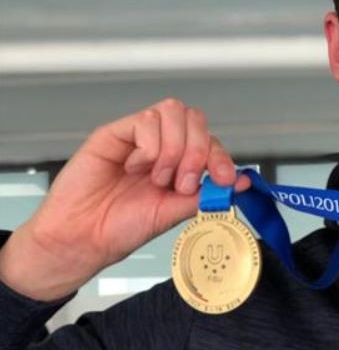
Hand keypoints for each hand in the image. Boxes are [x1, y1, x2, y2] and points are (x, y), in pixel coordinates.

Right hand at [0, 98, 249, 300]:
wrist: (84, 238)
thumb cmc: (122, 226)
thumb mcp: (174, 212)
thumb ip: (207, 194)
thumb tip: (243, 182)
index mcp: (180, 163)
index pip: (210, 141)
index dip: (221, 156)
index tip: (224, 178)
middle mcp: (163, 145)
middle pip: (196, 119)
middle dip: (198, 151)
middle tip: (182, 183)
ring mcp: (140, 136)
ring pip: (174, 112)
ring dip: (174, 149)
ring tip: (158, 178)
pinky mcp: (116, 132)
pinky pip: (147, 120)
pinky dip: (150, 148)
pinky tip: (135, 168)